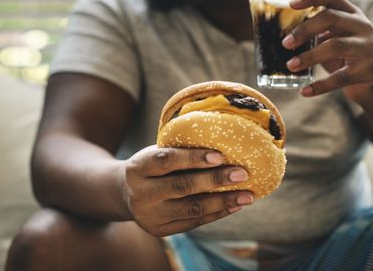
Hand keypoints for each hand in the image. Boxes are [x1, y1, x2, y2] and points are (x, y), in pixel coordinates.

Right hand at [121, 146, 253, 236]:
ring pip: (191, 208)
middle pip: (182, 186)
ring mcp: (150, 214)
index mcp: (137, 168)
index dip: (192, 158)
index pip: (166, 161)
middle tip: (242, 173)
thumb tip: (223, 142)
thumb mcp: (154, 153)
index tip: (220, 155)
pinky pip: (194, 222)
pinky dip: (217, 213)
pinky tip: (235, 204)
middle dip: (215, 180)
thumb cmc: (150, 166)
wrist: (124, 193)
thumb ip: (178, 150)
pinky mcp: (160, 229)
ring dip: (223, 201)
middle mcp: (140, 193)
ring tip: (248, 194)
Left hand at [282, 0, 372, 104]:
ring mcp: (367, 48)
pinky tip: (304, 91)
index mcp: (350, 14)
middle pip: (331, 18)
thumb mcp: (333, 38)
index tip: (291, 3)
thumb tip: (278, 33)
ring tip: (290, 65)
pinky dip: (320, 86)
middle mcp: (362, 26)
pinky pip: (340, 78)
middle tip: (285, 43)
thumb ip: (314, 33)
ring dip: (309, 56)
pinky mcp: (368, 71)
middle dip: (304, 29)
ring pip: (336, 46)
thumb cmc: (347, 55)